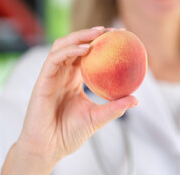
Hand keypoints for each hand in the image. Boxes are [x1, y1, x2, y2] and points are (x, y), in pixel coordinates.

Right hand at [2, 27, 138, 173]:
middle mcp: (62, 74)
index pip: (87, 54)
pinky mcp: (43, 81)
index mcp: (73, 79)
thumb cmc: (69, 134)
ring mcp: (52, 76)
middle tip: (113, 30)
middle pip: (75, 44)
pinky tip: (86, 49)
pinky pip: (55, 59)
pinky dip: (70, 51)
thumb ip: (115, 108)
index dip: (101, 43)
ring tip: (99, 33)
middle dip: (92, 34)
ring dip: (80, 36)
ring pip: (62, 46)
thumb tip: (136, 99)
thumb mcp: (97, 118)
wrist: (49, 148)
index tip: (121, 37)